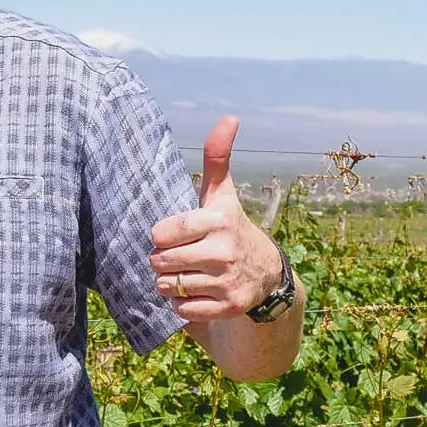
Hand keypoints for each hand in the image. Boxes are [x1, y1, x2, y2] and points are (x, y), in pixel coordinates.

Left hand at [150, 116, 286, 321]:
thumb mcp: (222, 194)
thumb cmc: (230, 226)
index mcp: (219, 220)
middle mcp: (224, 251)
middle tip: (179, 256)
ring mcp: (227, 281)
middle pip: (161, 261)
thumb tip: (230, 117)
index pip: (162, 232)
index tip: (174, 234)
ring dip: (169, 283)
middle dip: (162, 260)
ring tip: (186, 272)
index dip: (162, 235)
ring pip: (168, 286)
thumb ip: (217, 157)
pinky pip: (181, 309)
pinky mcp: (228, 307)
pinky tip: (196, 291)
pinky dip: (181, 304)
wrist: (265, 272)